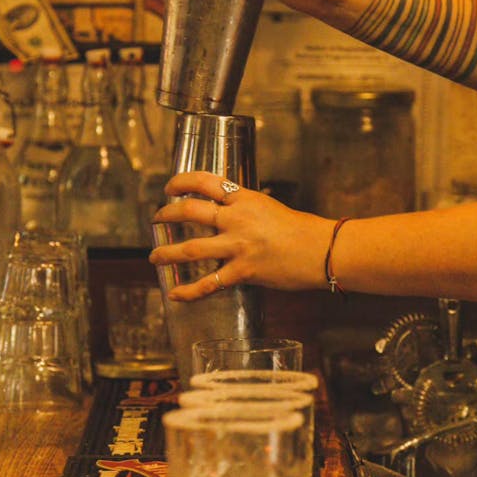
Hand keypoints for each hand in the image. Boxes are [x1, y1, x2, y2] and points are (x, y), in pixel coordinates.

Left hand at [149, 170, 333, 299]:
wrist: (322, 250)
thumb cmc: (301, 230)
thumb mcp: (269, 207)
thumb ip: (246, 209)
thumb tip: (228, 213)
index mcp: (244, 198)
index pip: (205, 181)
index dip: (181, 182)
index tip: (170, 187)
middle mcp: (237, 218)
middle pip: (190, 211)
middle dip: (166, 215)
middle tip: (156, 219)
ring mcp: (238, 246)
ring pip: (191, 248)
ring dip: (167, 254)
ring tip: (154, 258)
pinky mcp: (243, 271)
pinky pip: (209, 282)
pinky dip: (189, 291)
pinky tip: (175, 294)